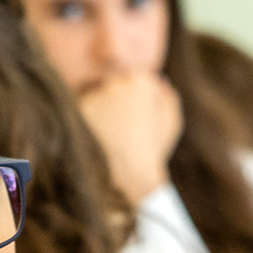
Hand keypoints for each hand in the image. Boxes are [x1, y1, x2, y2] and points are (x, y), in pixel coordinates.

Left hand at [75, 71, 181, 205]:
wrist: (131, 173)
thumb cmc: (154, 148)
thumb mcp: (171, 122)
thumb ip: (167, 96)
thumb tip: (160, 79)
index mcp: (142, 80)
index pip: (132, 78)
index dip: (133, 99)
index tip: (134, 117)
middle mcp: (118, 82)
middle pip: (113, 84)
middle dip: (116, 100)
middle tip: (121, 127)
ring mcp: (97, 93)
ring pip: (97, 96)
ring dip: (102, 110)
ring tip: (110, 135)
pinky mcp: (80, 108)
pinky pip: (83, 111)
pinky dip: (89, 122)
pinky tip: (99, 138)